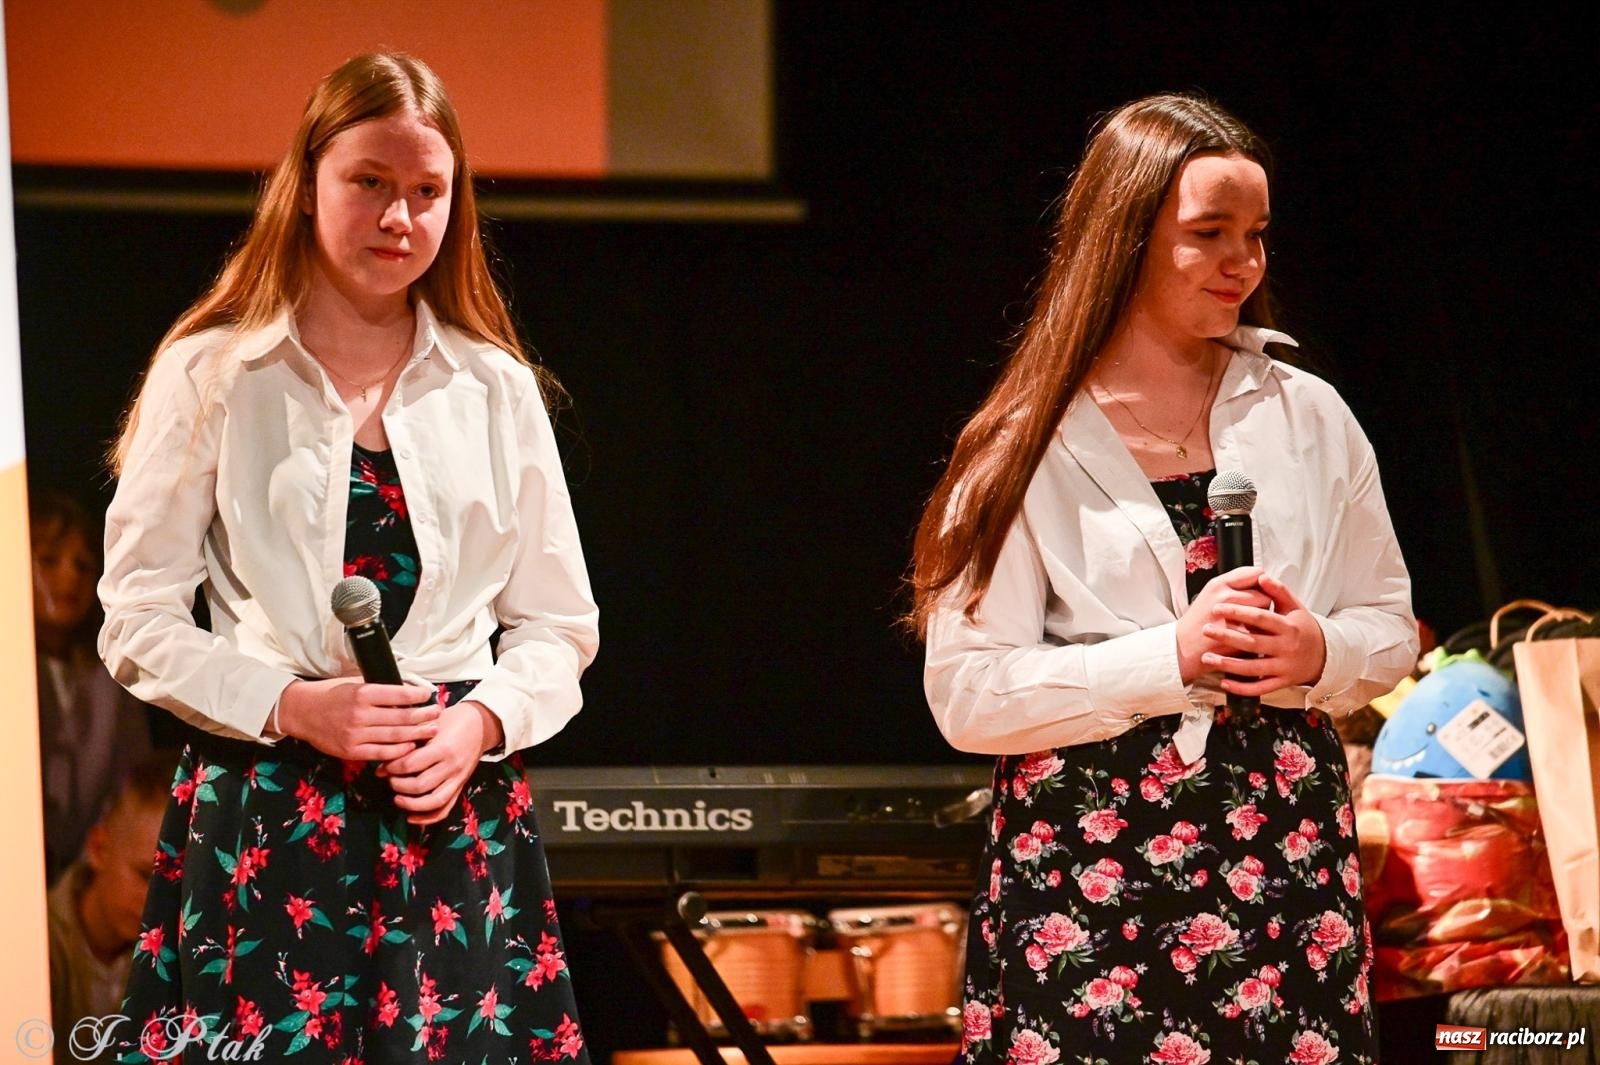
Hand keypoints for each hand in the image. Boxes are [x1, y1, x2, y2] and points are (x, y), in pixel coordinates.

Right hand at [275, 678, 438, 759]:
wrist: (303, 712)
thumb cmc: (333, 694)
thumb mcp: (355, 682)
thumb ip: (379, 687)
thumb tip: (409, 686)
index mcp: (362, 693)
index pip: (399, 695)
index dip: (418, 696)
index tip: (429, 694)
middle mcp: (360, 714)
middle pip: (401, 717)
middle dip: (423, 715)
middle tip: (437, 713)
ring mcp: (355, 734)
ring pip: (395, 736)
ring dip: (417, 733)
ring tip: (432, 730)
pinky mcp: (351, 751)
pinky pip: (381, 753)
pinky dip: (399, 751)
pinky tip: (411, 746)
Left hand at [379, 700, 504, 824]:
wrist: (480, 724)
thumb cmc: (450, 720)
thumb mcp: (428, 725)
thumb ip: (406, 743)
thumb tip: (379, 770)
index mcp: (443, 748)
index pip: (411, 764)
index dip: (392, 767)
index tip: (384, 766)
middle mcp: (452, 766)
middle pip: (420, 785)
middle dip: (399, 785)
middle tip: (390, 779)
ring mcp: (458, 779)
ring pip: (434, 801)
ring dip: (411, 804)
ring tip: (397, 799)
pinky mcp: (460, 787)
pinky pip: (445, 809)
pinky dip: (427, 818)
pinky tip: (411, 817)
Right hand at [1177, 566, 1271, 682]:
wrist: (1183, 647)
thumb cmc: (1200, 619)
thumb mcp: (1211, 591)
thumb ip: (1236, 581)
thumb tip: (1262, 576)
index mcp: (1218, 584)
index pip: (1256, 574)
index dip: (1261, 583)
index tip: (1258, 591)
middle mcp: (1225, 598)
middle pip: (1265, 595)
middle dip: (1263, 604)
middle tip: (1249, 612)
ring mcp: (1231, 619)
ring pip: (1265, 615)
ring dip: (1263, 621)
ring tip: (1248, 625)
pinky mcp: (1237, 639)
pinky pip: (1260, 634)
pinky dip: (1258, 637)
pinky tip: (1246, 638)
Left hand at [1199, 573, 1326, 695]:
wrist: (1324, 656)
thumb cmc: (1303, 628)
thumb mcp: (1295, 608)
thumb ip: (1279, 592)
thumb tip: (1262, 576)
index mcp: (1288, 627)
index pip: (1260, 618)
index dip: (1238, 612)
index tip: (1217, 608)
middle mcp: (1286, 648)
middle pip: (1253, 643)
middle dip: (1227, 637)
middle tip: (1205, 629)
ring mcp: (1284, 667)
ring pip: (1253, 668)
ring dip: (1228, 664)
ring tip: (1207, 658)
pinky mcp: (1282, 683)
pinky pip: (1260, 688)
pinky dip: (1242, 688)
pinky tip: (1224, 682)